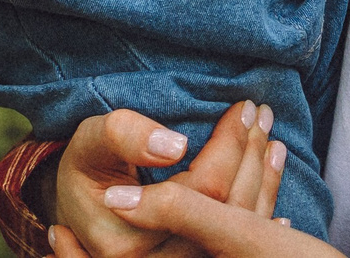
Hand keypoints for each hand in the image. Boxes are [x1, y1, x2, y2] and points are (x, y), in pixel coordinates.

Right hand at [48, 103, 300, 257]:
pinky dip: (261, 205)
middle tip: (262, 112)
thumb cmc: (85, 167)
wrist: (78, 208)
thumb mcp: (91, 142)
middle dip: (251, 155)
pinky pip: (235, 241)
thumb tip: (175, 145)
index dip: (229, 145)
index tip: (243, 106)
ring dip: (262, 177)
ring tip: (269, 135)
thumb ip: (124, 137)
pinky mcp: (192, 257)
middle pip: (228, 209)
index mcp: (131, 237)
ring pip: (239, 228)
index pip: (203, 188)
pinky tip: (270, 177)